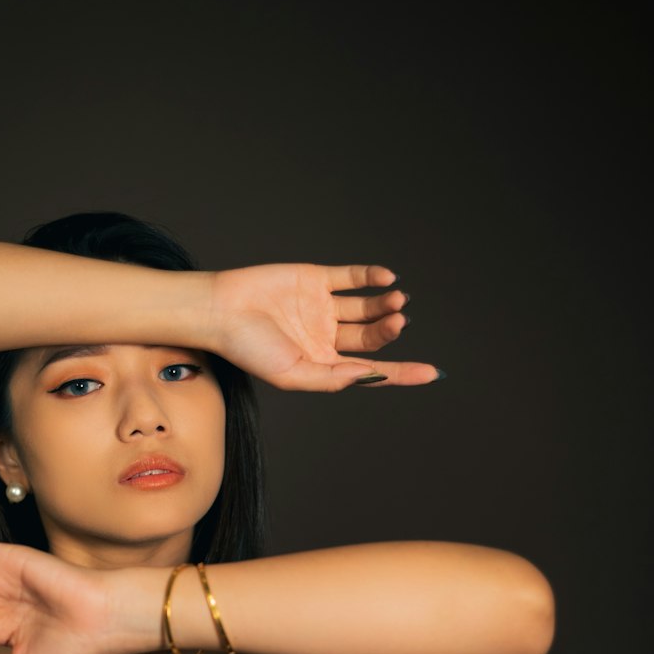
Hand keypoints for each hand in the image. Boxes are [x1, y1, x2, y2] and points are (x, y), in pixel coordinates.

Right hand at [207, 263, 438, 390]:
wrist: (220, 310)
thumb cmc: (248, 349)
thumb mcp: (292, 374)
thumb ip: (331, 377)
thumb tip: (368, 375)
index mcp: (323, 364)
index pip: (371, 371)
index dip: (402, 373)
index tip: (432, 373)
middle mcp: (327, 336)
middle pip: (371, 336)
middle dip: (389, 330)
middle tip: (398, 320)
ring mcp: (322, 306)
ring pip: (366, 307)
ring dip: (385, 303)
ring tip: (395, 299)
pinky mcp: (315, 278)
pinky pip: (350, 277)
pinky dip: (370, 276)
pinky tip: (386, 278)